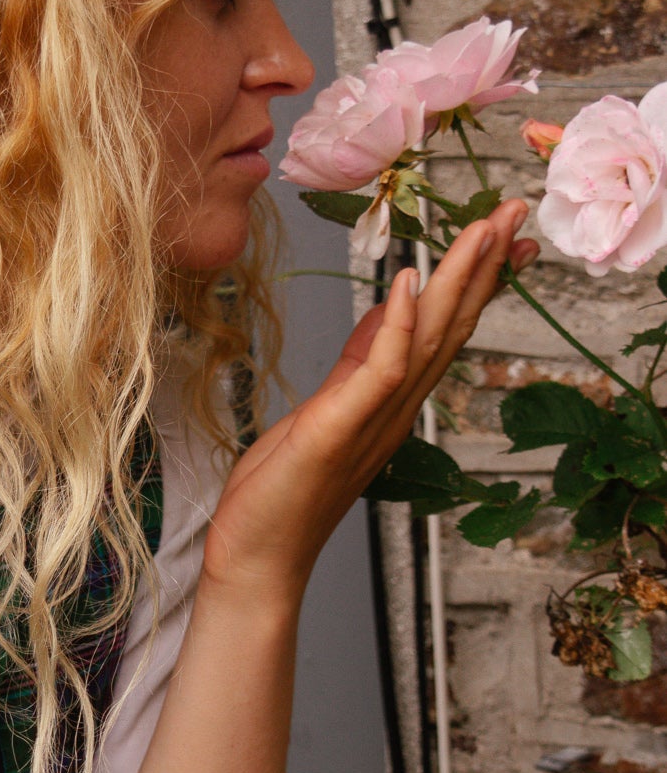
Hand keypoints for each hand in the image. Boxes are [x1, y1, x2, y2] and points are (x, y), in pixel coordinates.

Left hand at [202, 200, 537, 604]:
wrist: (257, 560)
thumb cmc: (283, 493)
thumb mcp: (325, 411)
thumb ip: (360, 366)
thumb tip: (389, 313)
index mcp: (389, 401)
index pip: (442, 329)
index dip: (475, 280)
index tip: (503, 235)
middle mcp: (393, 409)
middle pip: (451, 325)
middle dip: (483, 265)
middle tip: (514, 212)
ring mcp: (372, 420)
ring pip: (429, 339)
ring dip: (457, 282)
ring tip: (483, 230)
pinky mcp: (339, 429)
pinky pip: (380, 371)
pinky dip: (399, 326)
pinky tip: (409, 284)